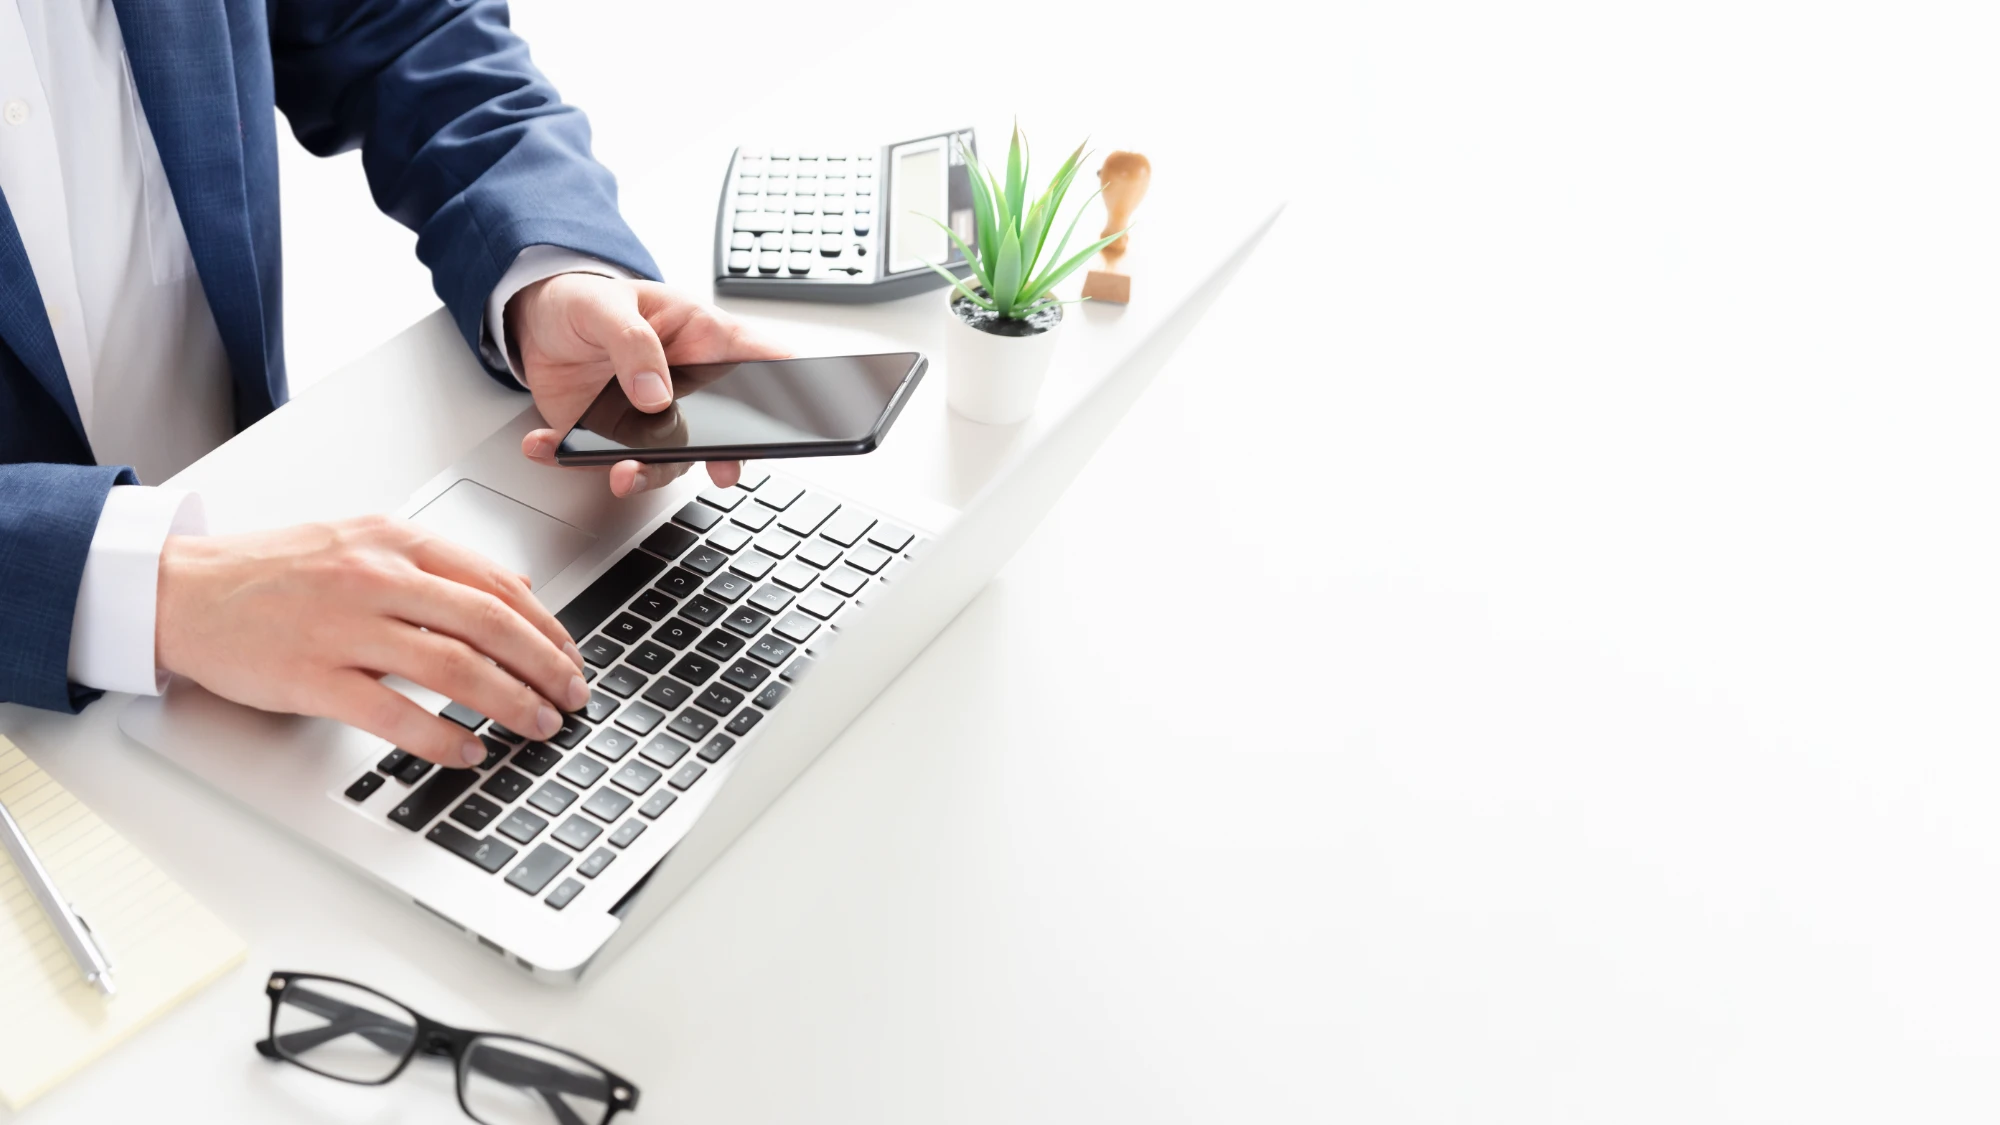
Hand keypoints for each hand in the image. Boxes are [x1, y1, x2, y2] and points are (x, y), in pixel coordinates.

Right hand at [156, 516, 588, 766]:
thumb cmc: (271, 570)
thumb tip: (516, 584)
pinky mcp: (313, 678)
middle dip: (545, 667)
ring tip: (537, 726)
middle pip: (489, 625)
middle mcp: (376, 578)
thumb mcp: (362, 540)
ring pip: (454, 667)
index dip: (547, 627)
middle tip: (571, 698)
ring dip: (510, 703)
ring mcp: (345, 629)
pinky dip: (443, 738)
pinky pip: (396, 714)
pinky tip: (470, 751)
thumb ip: (438, 563)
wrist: (183, 590)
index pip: (496, 584)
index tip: (571, 657)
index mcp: (394, 541)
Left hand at [506, 274, 789, 496]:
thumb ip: (633, 343)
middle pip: (725, 430)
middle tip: (725, 470)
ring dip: (644, 473)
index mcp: (701, 339)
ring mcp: (652, 418)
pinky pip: (599, 458)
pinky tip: (546, 447)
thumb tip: (655, 392)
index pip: (760, 361)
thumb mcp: (607, 304)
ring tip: (621, 474)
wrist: (534, 321)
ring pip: (669, 459)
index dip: (791, 388)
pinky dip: (571, 458)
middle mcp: (686, 386)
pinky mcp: (612, 437)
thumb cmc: (585, 299)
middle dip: (729, 457)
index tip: (802, 415)